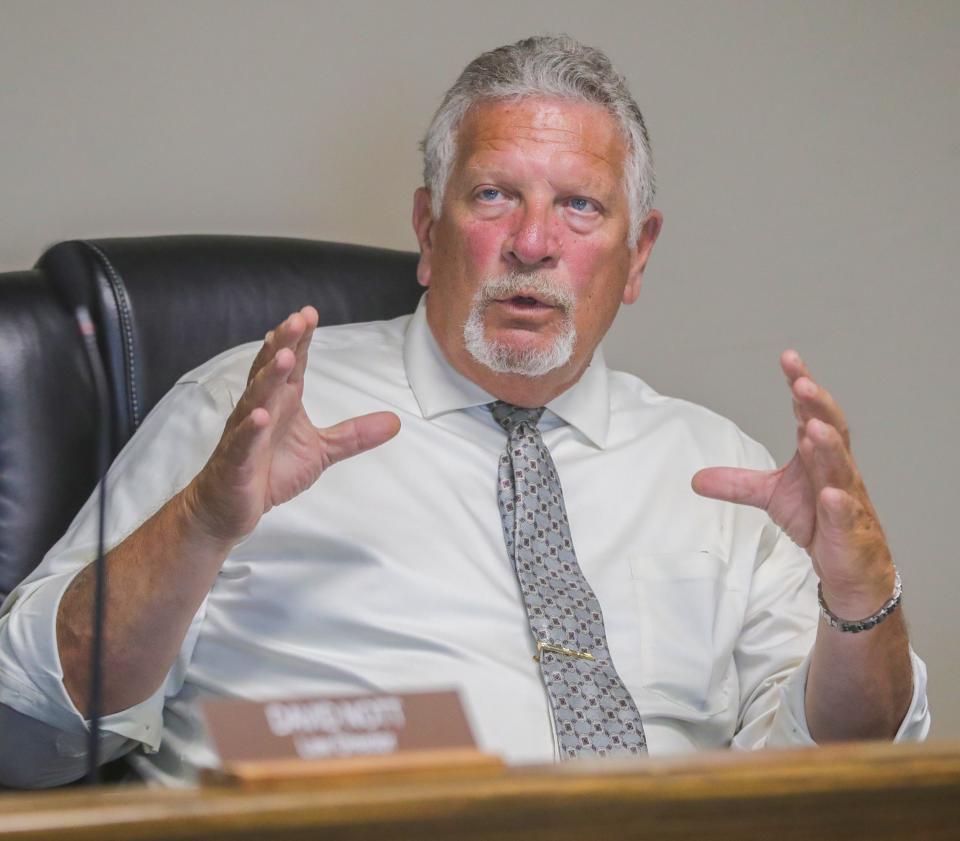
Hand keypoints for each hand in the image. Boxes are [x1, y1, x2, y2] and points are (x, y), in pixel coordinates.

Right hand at [184, 306, 399, 543]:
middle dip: (283, 345)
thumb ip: (355, 434)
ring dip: (268, 378)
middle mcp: (262, 409)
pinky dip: (251, 429)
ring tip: (282, 357)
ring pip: (256, 400)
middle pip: (271, 371)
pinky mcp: (236, 461)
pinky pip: (243, 442)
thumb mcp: (322, 451)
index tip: (309, 314)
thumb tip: (395, 421)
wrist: (231, 506)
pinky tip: (260, 416)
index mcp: (282, 402)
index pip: (292, 364)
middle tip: (296, 320)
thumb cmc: (271, 471)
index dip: (299, 340)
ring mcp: (246, 433)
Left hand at [692, 351, 893, 617]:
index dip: (802, 385)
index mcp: (817, 454)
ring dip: (828, 446)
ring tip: (813, 427)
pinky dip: (839, 503)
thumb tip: (695, 478)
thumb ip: (736, 483)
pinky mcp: (849, 530)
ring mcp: (846, 498)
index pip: (810, 412)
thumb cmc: (817, 520)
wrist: (848, 563)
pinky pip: (845, 514)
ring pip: (841, 468)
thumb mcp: (771, 497)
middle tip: (802, 384)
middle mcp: (835, 469)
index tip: (789, 358)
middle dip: (818, 405)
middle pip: (831, 429)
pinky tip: (831, 494)